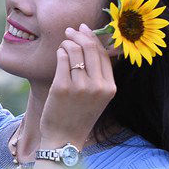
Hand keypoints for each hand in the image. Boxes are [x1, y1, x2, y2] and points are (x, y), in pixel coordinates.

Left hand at [40, 23, 119, 148]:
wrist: (64, 138)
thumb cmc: (78, 115)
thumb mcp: (97, 97)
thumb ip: (98, 75)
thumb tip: (92, 43)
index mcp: (110, 88)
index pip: (104, 54)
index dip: (94, 38)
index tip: (84, 29)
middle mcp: (98, 86)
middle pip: (90, 48)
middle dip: (79, 35)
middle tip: (70, 31)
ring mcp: (80, 87)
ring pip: (75, 50)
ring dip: (67, 43)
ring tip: (63, 46)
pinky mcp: (62, 87)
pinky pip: (62, 58)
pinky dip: (60, 52)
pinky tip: (59, 54)